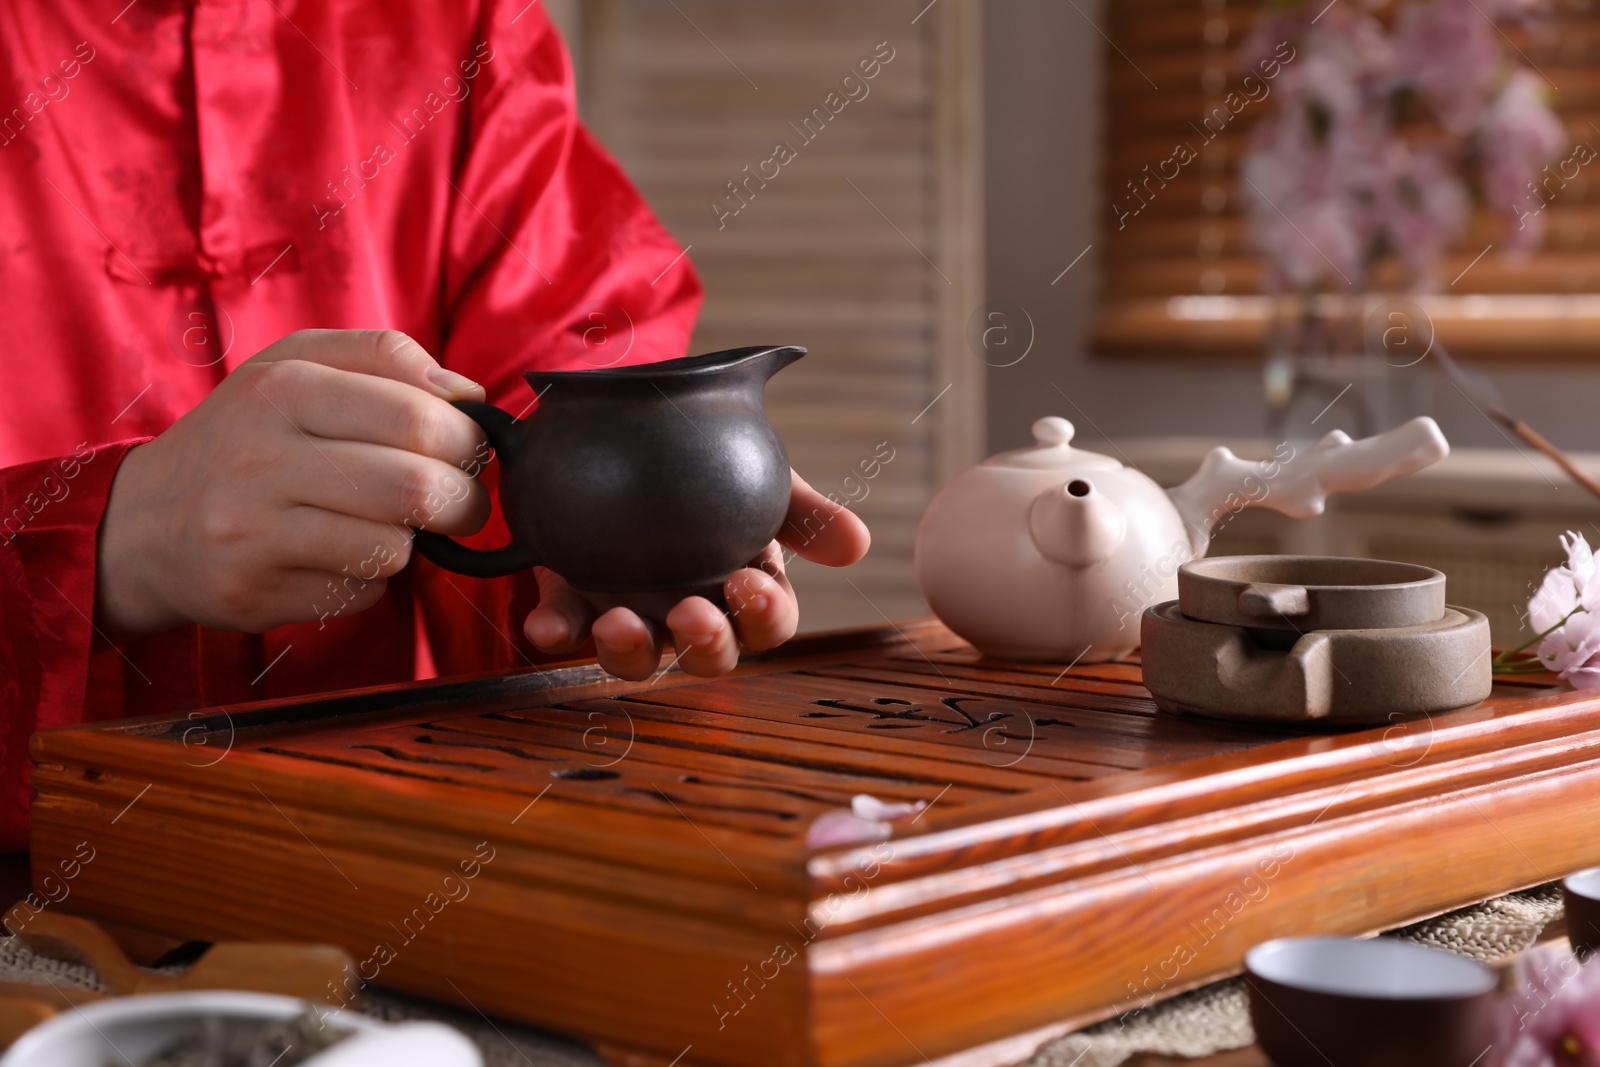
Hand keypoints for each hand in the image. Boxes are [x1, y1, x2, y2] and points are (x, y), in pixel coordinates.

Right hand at [98, 330, 489, 634]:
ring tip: (387, 525)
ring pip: (393, 548)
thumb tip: (470, 394)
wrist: (144, 521)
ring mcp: (251, 531)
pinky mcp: (251, 591)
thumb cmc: (246, 436)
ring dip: (411, 542)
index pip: (418, 415)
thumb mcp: (299, 367)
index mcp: (285, 388)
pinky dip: (368, 580)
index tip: (470, 452)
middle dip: (464, 502)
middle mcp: (261, 457)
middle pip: (417, 487)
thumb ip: (386, 359)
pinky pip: (358, 593)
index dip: (468, 440)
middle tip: (462, 504)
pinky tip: (335, 558)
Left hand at [522, 470, 869, 678]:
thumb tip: (857, 544)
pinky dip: (554, 632)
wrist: (628, 419)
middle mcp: (689, 609)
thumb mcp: (758, 473)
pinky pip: (562, 628)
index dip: (763, 616)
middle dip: (704, 644)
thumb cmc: (705, 456)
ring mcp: (630, 608)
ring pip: (636, 658)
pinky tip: (546, 624)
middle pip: (708, 654)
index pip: (766, 622)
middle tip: (692, 613)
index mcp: (741, 585)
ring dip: (629, 651)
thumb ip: (804, 509)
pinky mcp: (571, 597)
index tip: (750, 583)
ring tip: (620, 621)